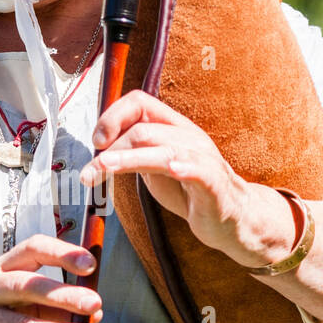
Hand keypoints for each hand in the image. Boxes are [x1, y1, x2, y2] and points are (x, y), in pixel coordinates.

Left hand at [79, 90, 295, 266]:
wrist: (233, 219)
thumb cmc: (192, 192)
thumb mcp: (155, 167)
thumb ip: (133, 153)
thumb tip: (99, 148)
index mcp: (173, 128)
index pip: (139, 102)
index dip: (112, 115)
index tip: (96, 141)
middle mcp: (188, 137)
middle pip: (142, 129)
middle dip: (110, 150)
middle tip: (89, 173)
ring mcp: (203, 159)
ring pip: (162, 149)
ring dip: (127, 159)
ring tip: (104, 168)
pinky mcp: (215, 185)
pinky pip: (200, 170)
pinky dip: (184, 167)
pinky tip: (172, 169)